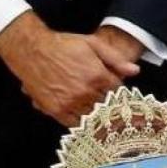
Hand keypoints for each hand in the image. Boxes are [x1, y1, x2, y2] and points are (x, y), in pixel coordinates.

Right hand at [0, 11, 139, 126]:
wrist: (31, 50)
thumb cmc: (63, 45)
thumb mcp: (93, 44)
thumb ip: (116, 59)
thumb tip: (135, 71)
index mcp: (97, 76)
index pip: (119, 92)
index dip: (120, 92)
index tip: (120, 92)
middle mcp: (85, 92)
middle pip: (107, 106)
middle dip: (111, 104)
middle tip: (112, 105)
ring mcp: (70, 103)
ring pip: (93, 117)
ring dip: (98, 116)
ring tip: (99, 112)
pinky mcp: (56, 110)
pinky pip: (74, 123)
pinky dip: (82, 122)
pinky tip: (85, 118)